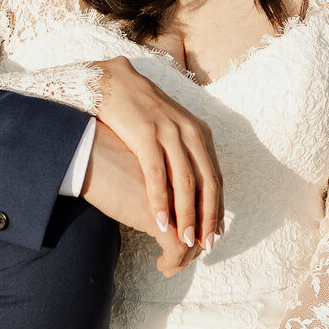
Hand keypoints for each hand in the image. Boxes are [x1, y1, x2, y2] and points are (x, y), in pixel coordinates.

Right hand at [90, 56, 224, 252]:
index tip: (215, 235)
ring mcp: (169, 132)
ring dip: (187, 215)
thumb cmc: (137, 113)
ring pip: (185, 183)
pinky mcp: (146, 134)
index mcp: (199, 133)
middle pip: (207, 183)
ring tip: (185, 240)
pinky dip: (160, 201)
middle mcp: (190, 132)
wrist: (112, 83)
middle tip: (204, 245)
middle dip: (207, 218)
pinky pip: (157, 175)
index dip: (216, 209)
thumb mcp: (169, 131)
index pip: (214, 178)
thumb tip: (188, 190)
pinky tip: (158, 221)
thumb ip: (181, 156)